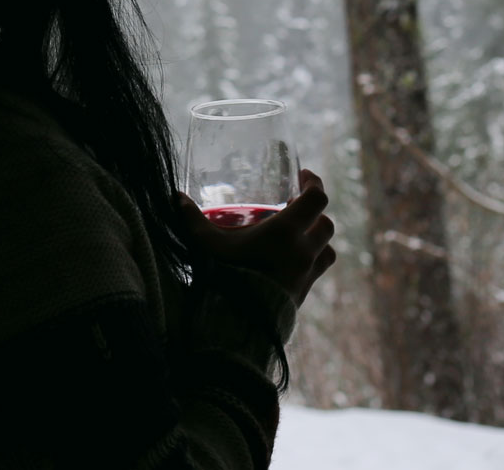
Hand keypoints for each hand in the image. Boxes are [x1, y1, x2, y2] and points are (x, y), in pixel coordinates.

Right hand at [176, 169, 337, 306]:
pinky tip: (295, 260)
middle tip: (297, 207)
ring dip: (318, 238)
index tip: (303, 178)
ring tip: (300, 234)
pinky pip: (318, 270)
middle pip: (326, 222)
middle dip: (315, 213)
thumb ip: (192, 219)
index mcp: (285, 232)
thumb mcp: (206, 244)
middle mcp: (302, 251)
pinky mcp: (304, 292)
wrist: (238, 324)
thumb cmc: (224, 277)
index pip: (316, 199)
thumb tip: (176, 196)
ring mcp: (307, 273)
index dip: (314, 183)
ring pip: (327, 248)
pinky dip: (313, 260)